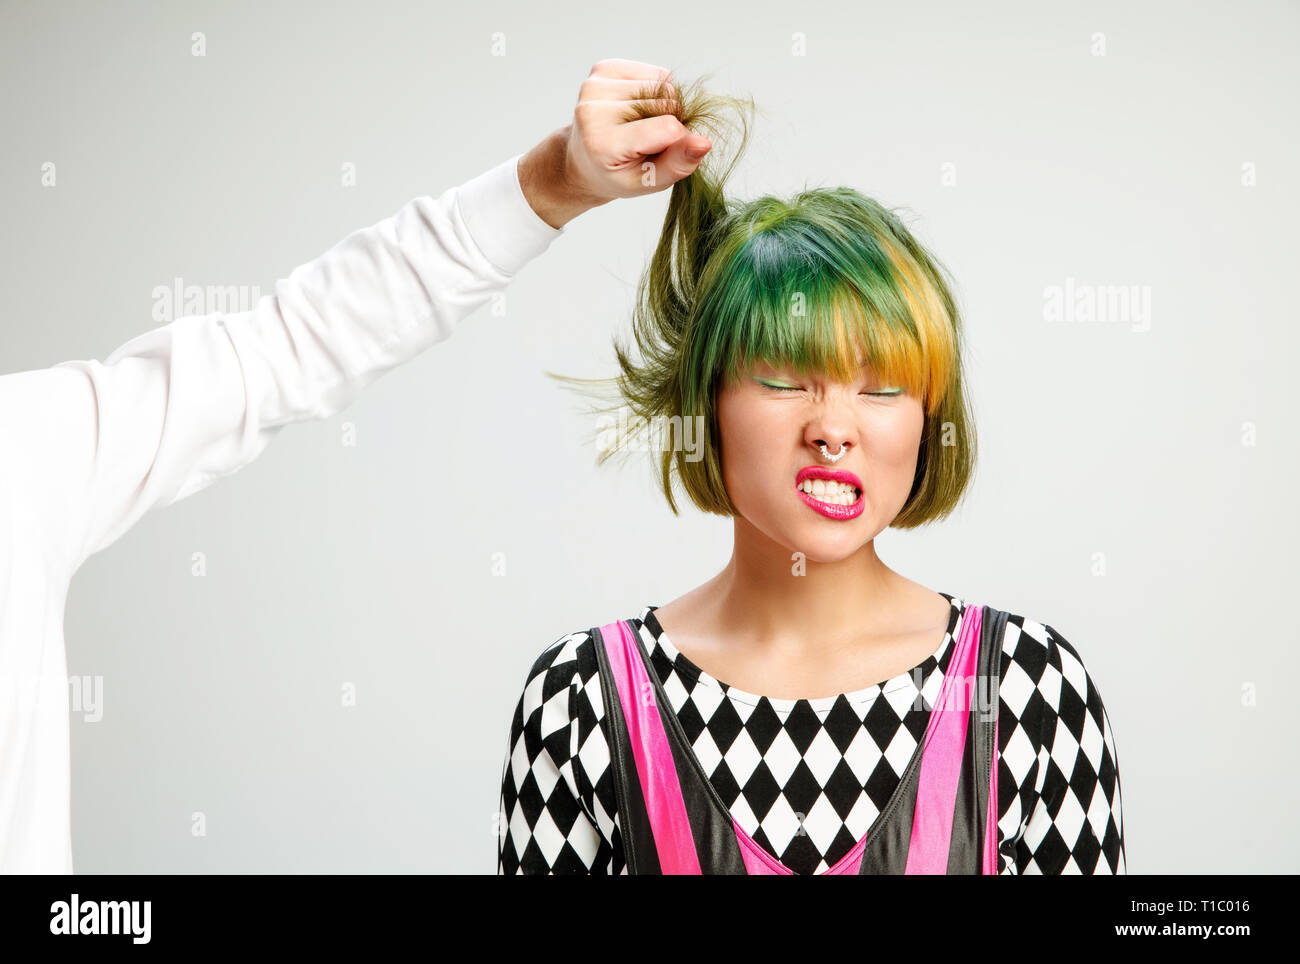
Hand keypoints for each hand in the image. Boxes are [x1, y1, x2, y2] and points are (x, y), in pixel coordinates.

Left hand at [519, 59, 712, 228]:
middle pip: (668, 103)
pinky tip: (639, 108)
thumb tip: (704, 142)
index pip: (667, 129)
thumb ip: (678, 165)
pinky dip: (656, 91)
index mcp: (603, 143)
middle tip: (648, 142)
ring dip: (663, 106)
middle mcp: (593, 110)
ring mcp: (596, 86)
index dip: (680, 140)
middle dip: (670, 122)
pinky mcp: (604, 69)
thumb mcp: (648, 182)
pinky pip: (655, 73)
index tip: (666, 153)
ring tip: (642, 126)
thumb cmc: (618, 175)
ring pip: (664, 85)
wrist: (582, 161)